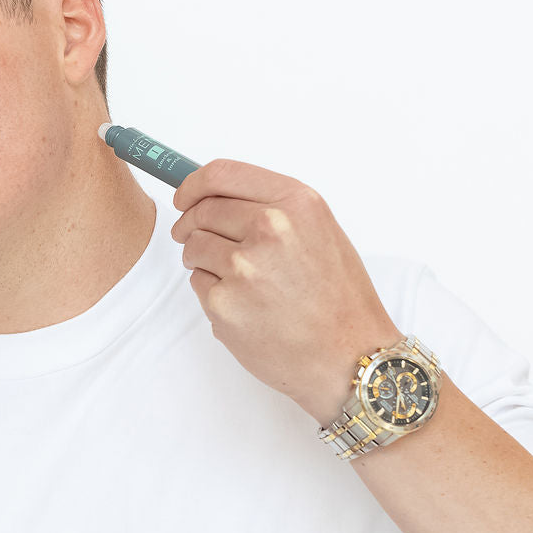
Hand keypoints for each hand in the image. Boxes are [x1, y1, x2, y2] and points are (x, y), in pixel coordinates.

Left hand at [169, 158, 402, 424]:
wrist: (349, 358)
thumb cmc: (339, 298)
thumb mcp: (320, 231)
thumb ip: (271, 207)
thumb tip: (214, 196)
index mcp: (295, 202)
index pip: (221, 174)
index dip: (193, 185)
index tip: (184, 196)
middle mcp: (269, 228)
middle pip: (201, 211)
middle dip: (191, 224)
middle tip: (196, 239)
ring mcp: (243, 267)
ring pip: (193, 247)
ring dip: (201, 259)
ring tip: (237, 280)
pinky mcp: (224, 303)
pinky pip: (198, 284)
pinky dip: (212, 292)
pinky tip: (245, 306)